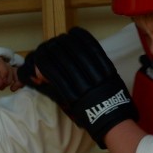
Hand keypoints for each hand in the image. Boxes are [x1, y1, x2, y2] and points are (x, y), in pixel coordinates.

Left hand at [0, 55, 21, 101]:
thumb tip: (1, 81)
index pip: (1, 62)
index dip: (5, 73)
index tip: (3, 85)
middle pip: (9, 63)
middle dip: (12, 75)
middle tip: (8, 87)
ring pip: (12, 67)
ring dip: (15, 77)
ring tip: (11, 88)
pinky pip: (9, 71)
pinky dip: (13, 78)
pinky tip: (10, 87)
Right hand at [18, 27, 137, 147]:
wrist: (113, 120)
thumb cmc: (87, 115)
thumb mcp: (68, 105)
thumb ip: (54, 88)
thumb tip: (39, 73)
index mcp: (71, 96)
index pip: (51, 70)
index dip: (42, 60)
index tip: (39, 57)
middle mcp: (83, 85)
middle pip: (62, 58)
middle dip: (52, 48)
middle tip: (48, 46)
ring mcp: (97, 76)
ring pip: (77, 52)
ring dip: (65, 42)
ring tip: (60, 39)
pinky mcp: (109, 70)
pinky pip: (94, 50)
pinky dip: (83, 38)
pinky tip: (75, 33)